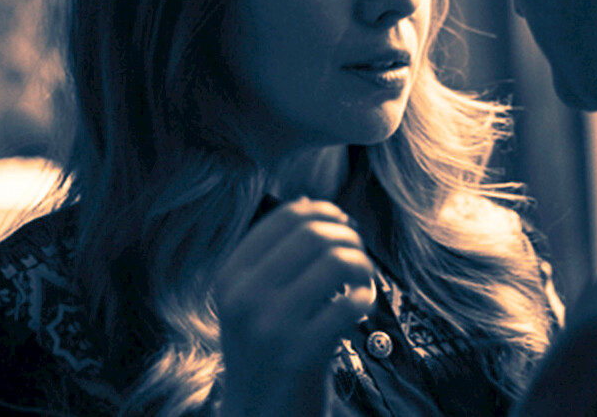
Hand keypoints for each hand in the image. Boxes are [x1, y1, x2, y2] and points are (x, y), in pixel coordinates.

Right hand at [215, 199, 376, 416]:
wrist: (259, 416)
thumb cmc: (268, 353)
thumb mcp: (253, 301)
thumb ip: (276, 256)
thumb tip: (310, 202)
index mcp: (230, 276)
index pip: (288, 217)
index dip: (326, 213)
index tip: (343, 228)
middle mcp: (244, 297)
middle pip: (314, 233)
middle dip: (349, 237)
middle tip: (358, 257)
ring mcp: (269, 326)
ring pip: (336, 261)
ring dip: (361, 266)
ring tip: (362, 283)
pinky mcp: (299, 354)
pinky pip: (350, 303)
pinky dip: (366, 299)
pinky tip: (361, 308)